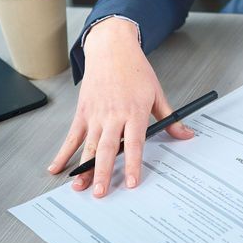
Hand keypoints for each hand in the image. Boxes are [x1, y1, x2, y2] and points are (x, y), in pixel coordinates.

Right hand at [46, 18, 193, 196]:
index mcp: (134, 111)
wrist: (112, 49)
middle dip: (103, 173)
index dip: (132, 164)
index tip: (131, 182)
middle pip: (107, 148)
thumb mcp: (158, 93)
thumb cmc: (136, 70)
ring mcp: (95, 115)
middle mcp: (113, 115)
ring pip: (88, 146)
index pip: (134, 143)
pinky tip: (57, 168)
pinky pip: (72, 136)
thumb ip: (170, 118)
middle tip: (101, 193)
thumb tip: (186, 134)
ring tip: (79, 187)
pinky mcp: (82, 112)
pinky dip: (63, 153)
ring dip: (83, 168)